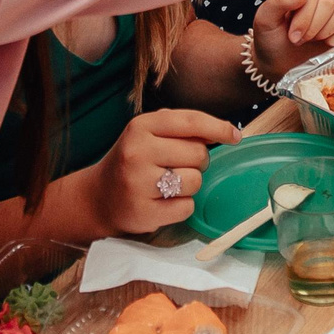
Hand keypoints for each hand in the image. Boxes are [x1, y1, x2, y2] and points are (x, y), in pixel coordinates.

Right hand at [84, 108, 239, 236]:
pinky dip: (182, 206)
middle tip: (178, 166)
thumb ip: (182, 128)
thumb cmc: (133, 161)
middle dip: (198, 162)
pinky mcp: (143, 211)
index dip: (219, 128)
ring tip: (169, 184)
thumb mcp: (149, 134)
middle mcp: (138, 152)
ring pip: (195, 181)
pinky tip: (164, 202)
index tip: (235, 136)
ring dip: (190, 185)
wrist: (98, 197)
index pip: (191, 122)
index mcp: (141, 126)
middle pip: (198, 154)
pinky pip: (186, 207)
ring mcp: (138, 183)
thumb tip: (228, 132)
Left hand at [252, 0, 333, 80]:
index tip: (292, 32)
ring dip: (325, 32)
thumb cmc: (270, 38)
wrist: (277, 63)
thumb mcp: (266, 19)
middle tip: (297, 39)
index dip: (305, 16)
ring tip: (310, 40)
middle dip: (312, 28)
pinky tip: (325, 45)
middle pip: (330, 4)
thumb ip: (278, 2)